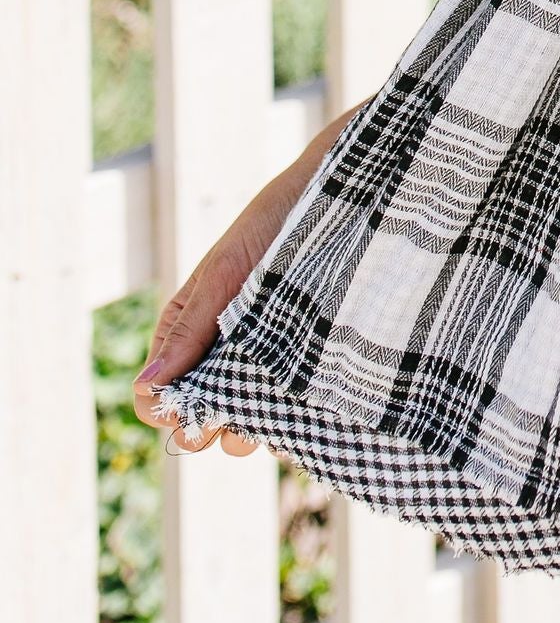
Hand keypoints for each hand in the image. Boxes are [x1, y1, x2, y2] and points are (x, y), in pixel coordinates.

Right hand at [132, 108, 353, 454]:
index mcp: (191, 323)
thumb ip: (190, 327)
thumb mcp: (228, 270)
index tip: (191, 416)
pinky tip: (298, 414)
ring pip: (243, 415)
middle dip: (206, 427)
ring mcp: (266, 355)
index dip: (169, 410)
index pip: (159, 389)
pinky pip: (288, 402)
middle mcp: (223, 346)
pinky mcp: (306, 359)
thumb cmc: (278, 220)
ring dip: (248, 428)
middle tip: (227, 429)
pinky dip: (287, 416)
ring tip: (265, 422)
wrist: (349, 193)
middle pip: (199, 411)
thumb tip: (146, 389)